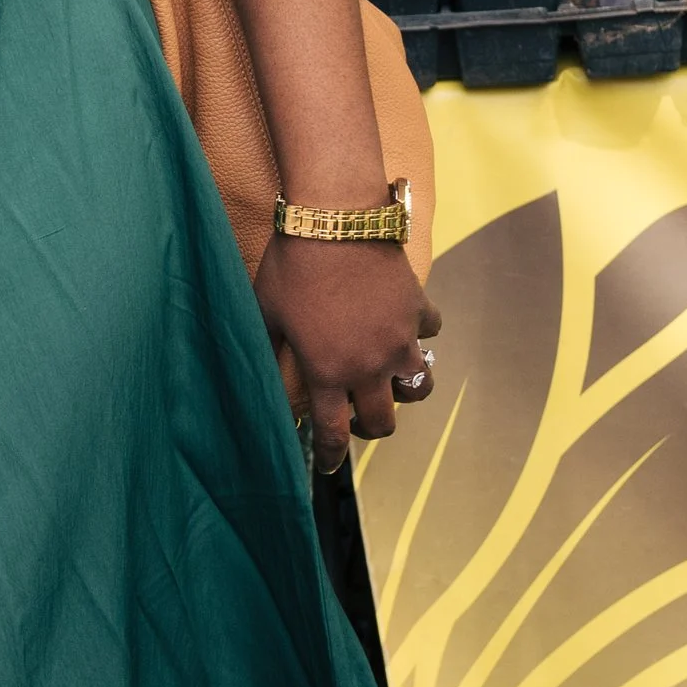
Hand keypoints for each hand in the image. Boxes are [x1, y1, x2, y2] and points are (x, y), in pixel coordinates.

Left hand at [253, 236, 440, 472]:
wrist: (336, 218)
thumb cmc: (292, 265)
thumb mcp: (266, 312)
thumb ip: (269, 350)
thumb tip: (258, 377)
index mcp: (328, 372)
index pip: (332, 434)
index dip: (329, 457)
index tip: (327, 467)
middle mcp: (369, 365)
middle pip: (383, 423)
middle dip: (368, 429)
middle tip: (354, 417)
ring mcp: (400, 339)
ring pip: (418, 387)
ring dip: (402, 389)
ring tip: (385, 377)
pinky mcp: (418, 309)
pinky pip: (428, 332)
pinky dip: (418, 332)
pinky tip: (400, 321)